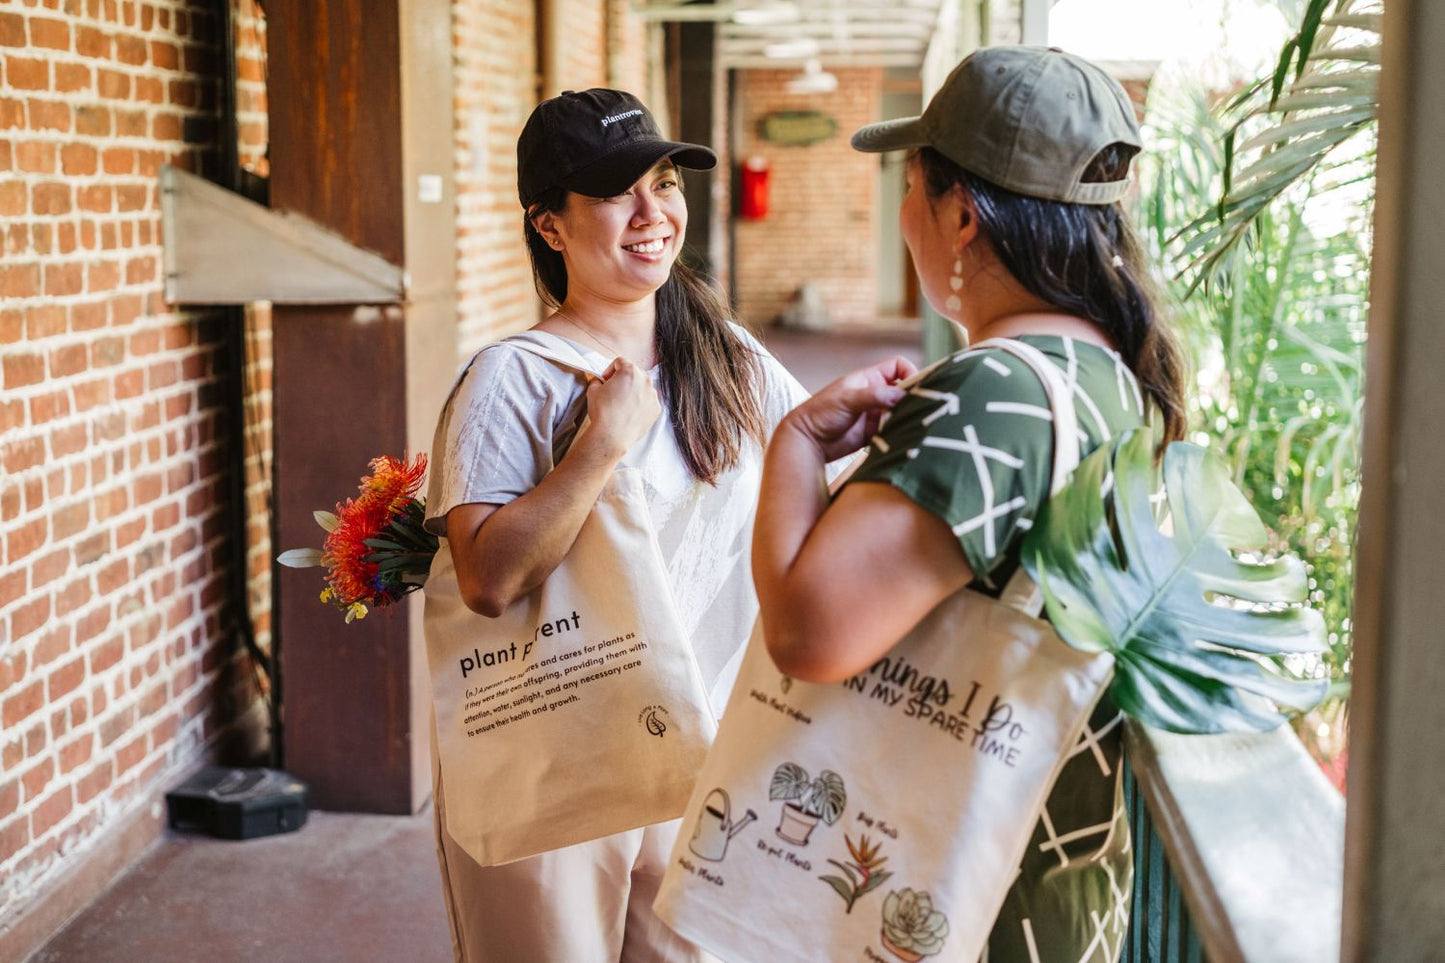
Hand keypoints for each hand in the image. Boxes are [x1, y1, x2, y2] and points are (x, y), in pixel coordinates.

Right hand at [582, 358, 661, 459]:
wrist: (612, 435)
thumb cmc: (602, 412)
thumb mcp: (592, 390)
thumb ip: (598, 380)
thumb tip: (600, 382)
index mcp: (630, 371)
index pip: (620, 362)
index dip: (610, 370)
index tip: (606, 379)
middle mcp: (645, 380)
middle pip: (634, 373)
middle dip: (624, 379)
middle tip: (614, 391)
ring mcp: (653, 395)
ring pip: (643, 387)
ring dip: (634, 391)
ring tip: (622, 404)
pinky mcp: (656, 409)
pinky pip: (648, 401)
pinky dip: (641, 404)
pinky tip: (630, 413)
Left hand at [784, 355, 916, 461]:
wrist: (807, 441)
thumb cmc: (821, 413)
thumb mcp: (847, 399)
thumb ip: (874, 395)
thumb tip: (902, 394)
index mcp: (870, 378)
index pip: (899, 367)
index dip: (911, 373)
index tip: (918, 388)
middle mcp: (876, 394)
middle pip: (906, 390)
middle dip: (916, 398)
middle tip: (924, 410)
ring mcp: (877, 414)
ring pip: (903, 412)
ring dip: (910, 417)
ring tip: (916, 426)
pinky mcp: (876, 433)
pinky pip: (896, 431)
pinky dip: (903, 433)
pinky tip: (906, 438)